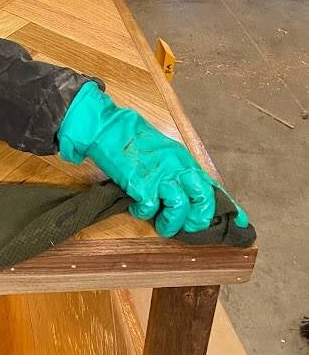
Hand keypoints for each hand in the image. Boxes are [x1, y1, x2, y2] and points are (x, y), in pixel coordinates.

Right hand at [57, 82, 247, 236]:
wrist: (110, 128)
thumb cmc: (136, 142)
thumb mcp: (166, 152)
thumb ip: (179, 171)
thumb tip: (191, 193)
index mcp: (184, 161)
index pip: (213, 187)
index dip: (231, 208)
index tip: (242, 223)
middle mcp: (177, 168)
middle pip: (202, 199)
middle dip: (198, 220)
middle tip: (187, 226)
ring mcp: (159, 175)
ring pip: (180, 207)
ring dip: (171, 223)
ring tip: (162, 223)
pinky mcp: (140, 183)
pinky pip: (149, 208)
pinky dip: (144, 213)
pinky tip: (137, 207)